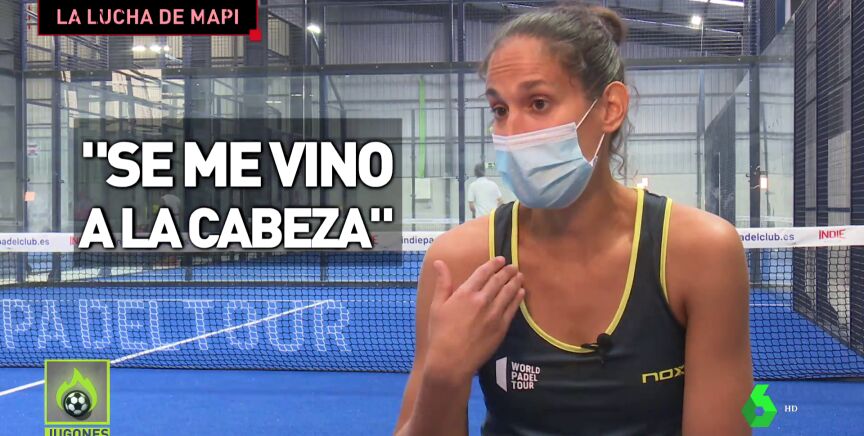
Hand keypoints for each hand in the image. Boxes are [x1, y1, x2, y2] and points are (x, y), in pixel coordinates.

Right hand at [424, 256, 524, 382]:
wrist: (451, 360)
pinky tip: (521, 293)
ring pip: (508, 293)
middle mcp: (482, 300)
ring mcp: (494, 314)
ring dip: (515, 282)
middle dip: (507, 271)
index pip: (483, 273)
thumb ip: (442, 283)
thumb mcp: (437, 306)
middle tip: (513, 266)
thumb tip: (439, 262)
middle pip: (498, 281)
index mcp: (465, 293)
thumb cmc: (440, 333)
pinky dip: (518, 298)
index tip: (501, 259)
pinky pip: (512, 308)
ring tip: (519, 276)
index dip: (493, 264)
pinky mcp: (501, 327)